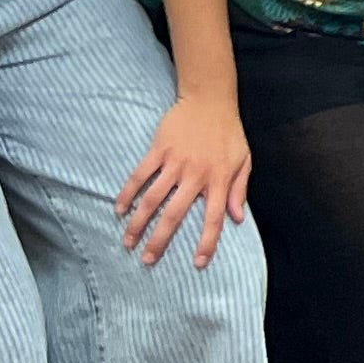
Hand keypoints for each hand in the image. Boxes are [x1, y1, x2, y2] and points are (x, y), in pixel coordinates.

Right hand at [116, 98, 249, 269]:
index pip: (214, 217)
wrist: (210, 98)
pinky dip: (128, 193)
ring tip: (128, 242)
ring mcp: (175, 162)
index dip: (207, 242)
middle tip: (148, 260)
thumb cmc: (229, 132)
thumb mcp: (243, 159)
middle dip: (160, 240)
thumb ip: (239, 189)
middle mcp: (196, 174)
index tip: (198, 263)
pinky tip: (120, 210)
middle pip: (175, 214)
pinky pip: (141, 175)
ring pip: (153, 198)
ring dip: (139, 223)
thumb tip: (237, 219)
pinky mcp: (159, 150)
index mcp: (219, 179)